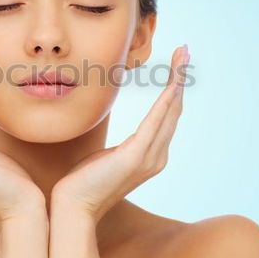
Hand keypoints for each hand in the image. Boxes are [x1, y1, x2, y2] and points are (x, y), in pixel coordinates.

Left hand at [51, 44, 190, 222]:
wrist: (74, 206)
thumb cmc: (84, 182)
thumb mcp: (106, 159)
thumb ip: (121, 148)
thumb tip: (121, 141)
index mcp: (151, 155)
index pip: (166, 116)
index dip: (173, 89)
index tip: (176, 65)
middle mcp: (157, 156)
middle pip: (173, 109)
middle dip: (179, 78)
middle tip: (184, 51)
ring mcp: (149, 157)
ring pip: (169, 111)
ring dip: (177, 81)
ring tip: (182, 56)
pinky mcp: (136, 157)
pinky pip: (155, 122)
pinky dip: (166, 100)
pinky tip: (173, 83)